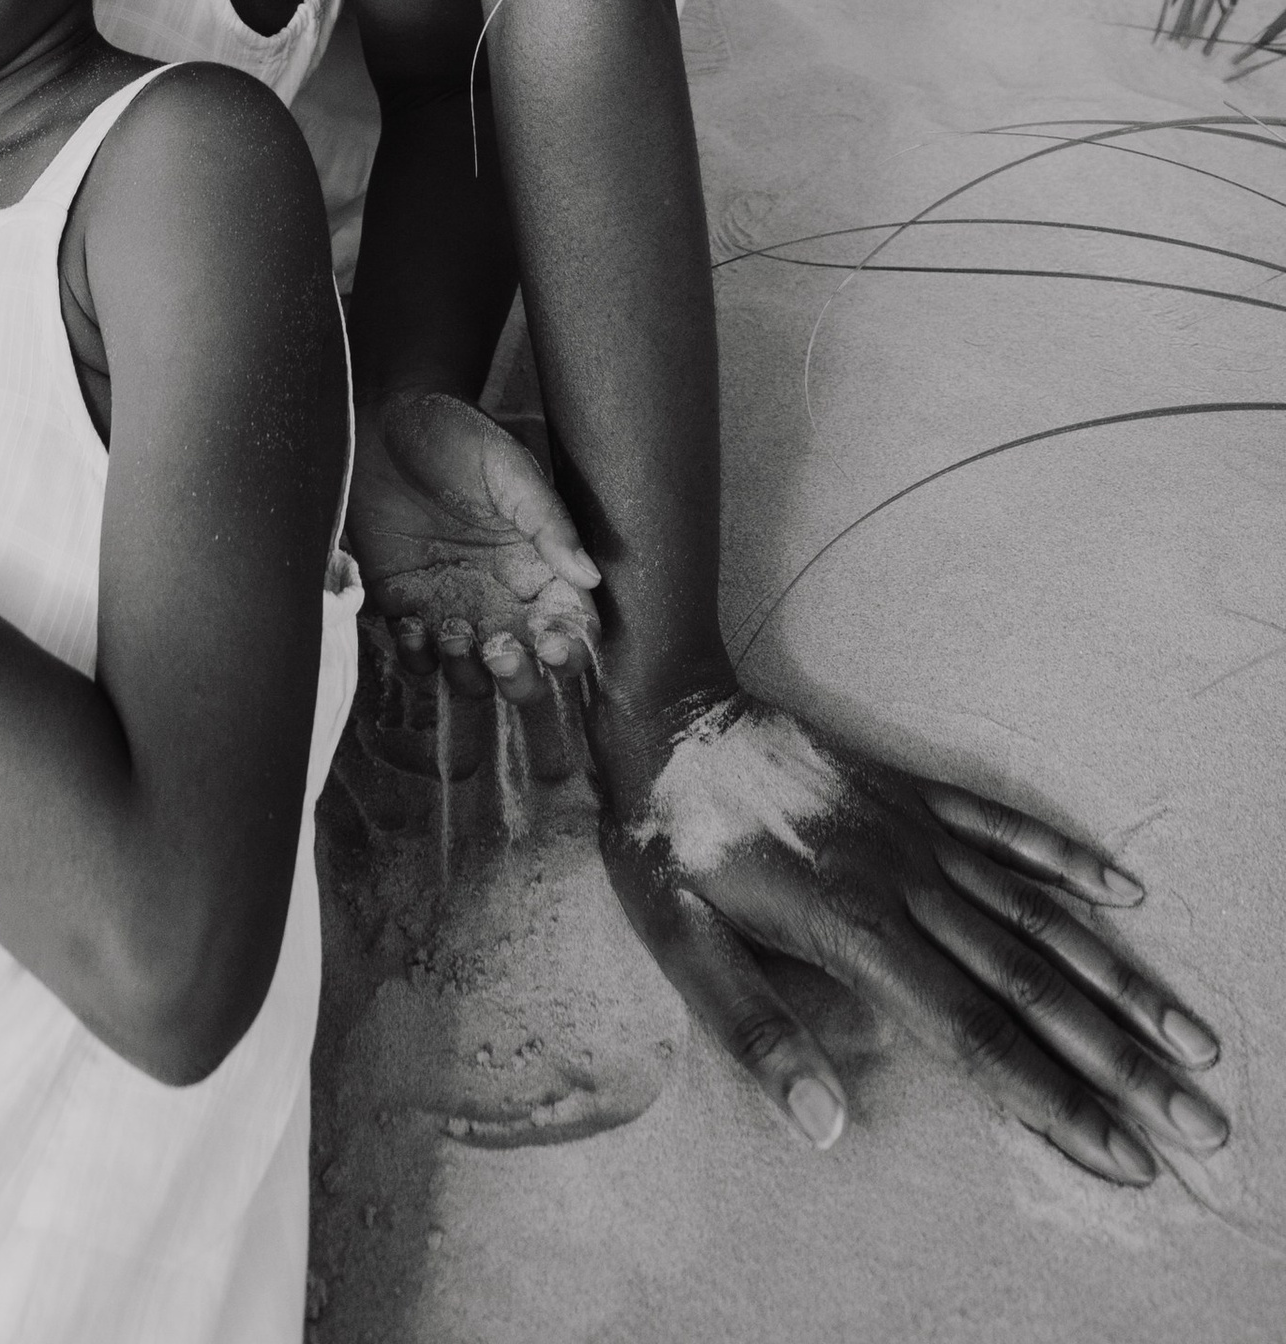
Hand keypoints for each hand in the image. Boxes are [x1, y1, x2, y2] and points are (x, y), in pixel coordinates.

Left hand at [347, 386, 601, 706]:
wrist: (383, 416)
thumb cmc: (455, 432)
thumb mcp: (509, 468)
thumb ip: (549, 522)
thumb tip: (592, 577)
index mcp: (538, 566)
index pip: (571, 628)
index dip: (570, 650)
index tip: (552, 644)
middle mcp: (501, 597)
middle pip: (527, 672)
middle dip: (518, 679)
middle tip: (498, 647)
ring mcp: (453, 605)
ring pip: (472, 676)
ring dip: (465, 671)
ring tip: (450, 629)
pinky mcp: (404, 603)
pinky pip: (416, 656)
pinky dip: (416, 655)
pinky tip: (410, 621)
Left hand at [594, 681, 1228, 1184]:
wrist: (665, 709)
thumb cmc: (665, 839)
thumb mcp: (678, 942)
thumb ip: (754, 1032)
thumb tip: (824, 1126)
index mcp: (854, 930)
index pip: (974, 1036)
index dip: (1051, 1100)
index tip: (1124, 1155)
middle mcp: (905, 882)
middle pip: (1032, 985)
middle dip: (1121, 1061)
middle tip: (1200, 1120)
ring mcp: (917, 833)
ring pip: (1040, 914)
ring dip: (1121, 977)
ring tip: (1194, 1034)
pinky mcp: (913, 793)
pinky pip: (1005, 828)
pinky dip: (1068, 858)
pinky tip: (1129, 890)